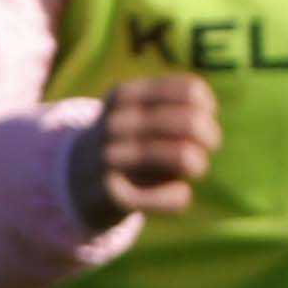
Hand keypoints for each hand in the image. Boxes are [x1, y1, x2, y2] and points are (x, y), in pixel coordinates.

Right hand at [67, 72, 222, 233]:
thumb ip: (177, 106)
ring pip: (186, 157)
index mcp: (125, 95)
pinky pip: (177, 197)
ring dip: (199, 164)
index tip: (203, 118)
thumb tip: (207, 120)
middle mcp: (115, 124)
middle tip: (205, 147)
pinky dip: (182, 195)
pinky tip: (175, 193)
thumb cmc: (127, 141)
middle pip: (192, 123)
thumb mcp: (140, 111)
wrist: (76, 180)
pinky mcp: (116, 196)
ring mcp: (111, 159)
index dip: (207, 108)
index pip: (191, 91)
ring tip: (192, 168)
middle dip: (211, 137)